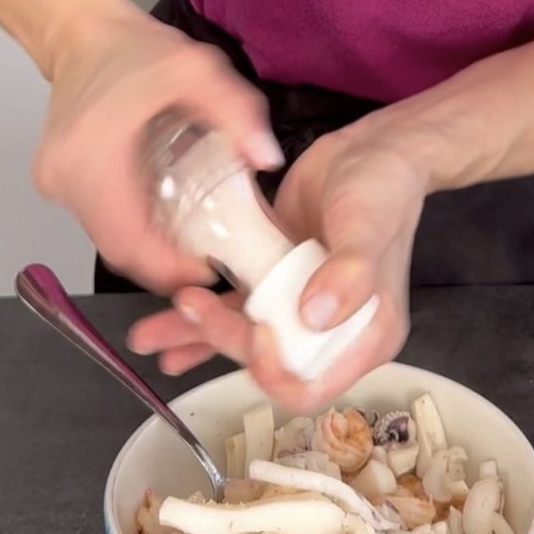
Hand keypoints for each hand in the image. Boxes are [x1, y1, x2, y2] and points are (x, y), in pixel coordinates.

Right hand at [32, 4, 282, 293]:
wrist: (80, 32)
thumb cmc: (134, 50)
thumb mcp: (198, 69)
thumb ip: (237, 111)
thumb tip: (266, 159)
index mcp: (92, 155)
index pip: (129, 242)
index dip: (169, 267)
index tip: (208, 268)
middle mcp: (64, 179)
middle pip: (119, 252)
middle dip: (165, 266)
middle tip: (208, 261)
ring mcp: (55, 185)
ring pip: (109, 244)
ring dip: (150, 252)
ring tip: (192, 243)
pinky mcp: (57, 186)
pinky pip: (101, 226)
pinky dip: (135, 233)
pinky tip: (166, 221)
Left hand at [127, 120, 428, 412]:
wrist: (370, 149)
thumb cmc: (383, 190)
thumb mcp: (370, 228)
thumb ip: (351, 274)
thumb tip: (314, 316)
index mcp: (366, 336)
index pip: (314, 384)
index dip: (277, 373)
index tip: (256, 333)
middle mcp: (330, 332)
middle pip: (268, 359)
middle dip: (225, 340)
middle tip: (190, 305)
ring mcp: (297, 308)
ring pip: (243, 336)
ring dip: (198, 337)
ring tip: (150, 334)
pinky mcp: (271, 281)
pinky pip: (234, 307)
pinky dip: (200, 319)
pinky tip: (166, 328)